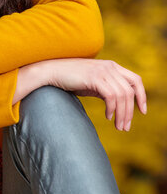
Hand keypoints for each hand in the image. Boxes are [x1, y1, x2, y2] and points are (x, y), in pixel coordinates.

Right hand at [27, 58, 146, 130]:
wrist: (52, 72)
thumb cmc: (71, 79)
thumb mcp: (93, 83)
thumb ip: (106, 89)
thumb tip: (117, 104)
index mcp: (112, 66)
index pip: (136, 80)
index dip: (142, 96)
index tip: (142, 111)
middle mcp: (110, 67)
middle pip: (130, 91)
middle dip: (130, 111)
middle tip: (125, 127)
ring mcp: (102, 71)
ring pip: (122, 95)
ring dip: (122, 114)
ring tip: (118, 126)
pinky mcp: (94, 78)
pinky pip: (111, 96)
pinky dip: (112, 108)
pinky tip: (108, 116)